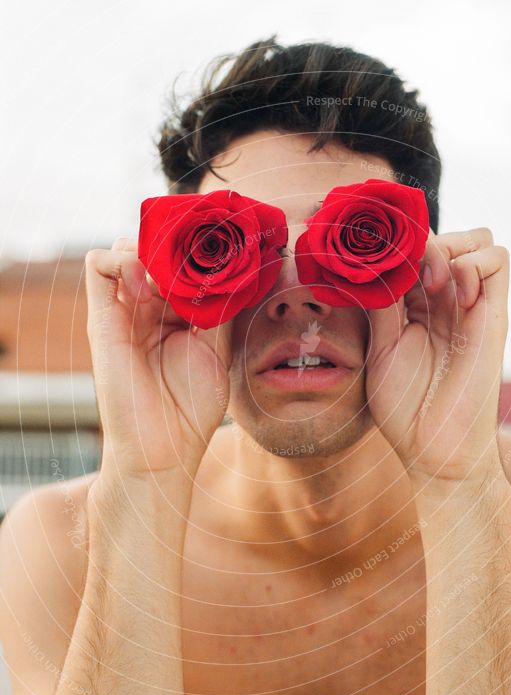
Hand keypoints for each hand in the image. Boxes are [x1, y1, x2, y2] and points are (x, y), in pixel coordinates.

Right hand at [85, 238, 231, 480]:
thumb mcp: (217, 349)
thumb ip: (218, 309)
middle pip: (155, 250)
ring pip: (127, 249)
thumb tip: (229, 268)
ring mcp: (124, 311)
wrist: (164, 447)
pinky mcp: (101, 318)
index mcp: (177, 314)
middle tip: (196, 261)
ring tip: (173, 277)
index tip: (222, 250)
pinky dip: (122, 258)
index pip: (182, 264)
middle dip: (177, 247)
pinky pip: (98, 266)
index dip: (198, 252)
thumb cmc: (192, 407)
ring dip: (151, 251)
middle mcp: (149, 308)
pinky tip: (149, 282)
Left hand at [365, 227, 508, 489]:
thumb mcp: (381, 348)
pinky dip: (474, 262)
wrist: (435, 448)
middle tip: (405, 275)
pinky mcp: (494, 315)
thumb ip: (381, 304)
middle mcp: (445, 300)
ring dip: (450, 247)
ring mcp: (471, 305)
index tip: (372, 264)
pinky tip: (453, 294)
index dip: (395, 247)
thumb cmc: (405, 408)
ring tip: (430, 283)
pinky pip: (499, 260)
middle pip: (444, 237)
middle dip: (422, 243)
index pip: (412, 251)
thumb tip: (369, 263)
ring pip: (476, 239)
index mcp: (415, 307)